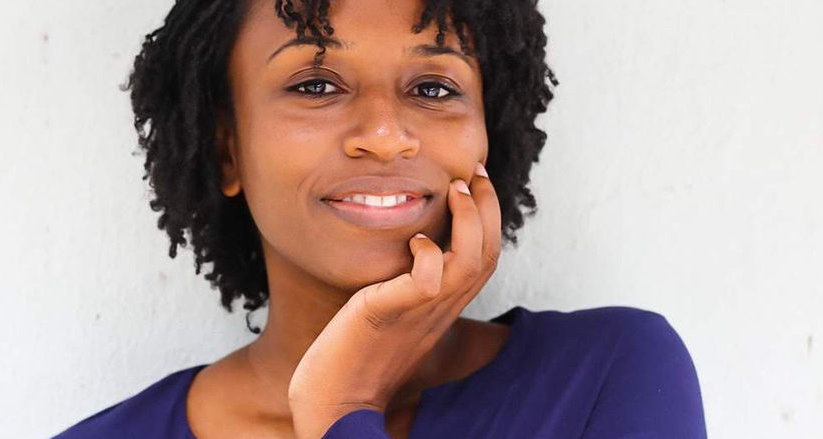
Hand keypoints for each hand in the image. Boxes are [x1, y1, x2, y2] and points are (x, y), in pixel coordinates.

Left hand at [287, 162, 501, 438]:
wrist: (334, 401)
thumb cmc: (354, 357)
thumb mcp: (388, 312)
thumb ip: (401, 286)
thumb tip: (404, 251)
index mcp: (441, 307)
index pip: (485, 259)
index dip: (487, 219)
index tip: (475, 183)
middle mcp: (439, 309)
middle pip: (488, 254)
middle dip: (488, 207)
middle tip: (476, 172)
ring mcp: (419, 312)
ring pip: (470, 261)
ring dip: (468, 220)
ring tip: (456, 189)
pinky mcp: (392, 312)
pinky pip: (427, 278)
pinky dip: (428, 252)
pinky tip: (416, 239)